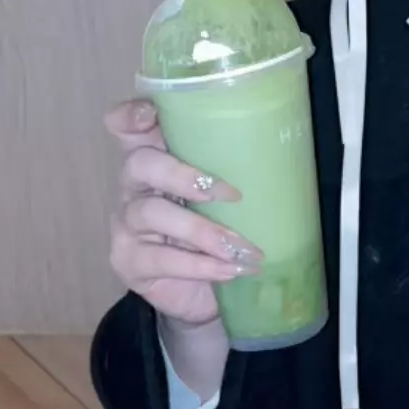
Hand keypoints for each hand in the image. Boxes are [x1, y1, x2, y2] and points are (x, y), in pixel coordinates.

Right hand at [105, 99, 263, 328]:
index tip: (150, 114)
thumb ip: (234, 171)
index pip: (128, 125)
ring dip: (203, 230)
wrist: (203, 294)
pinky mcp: (128, 260)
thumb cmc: (217, 230)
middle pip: (140, 163)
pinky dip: (201, 264)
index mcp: (157, 157)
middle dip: (183, 175)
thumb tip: (281, 153)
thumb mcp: (226, 197)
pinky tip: (230, 269)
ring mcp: (126, 223)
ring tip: (240, 247)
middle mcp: (135, 185)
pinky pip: (160, 258)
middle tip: (231, 194)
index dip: (131, 114)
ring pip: (151, 212)